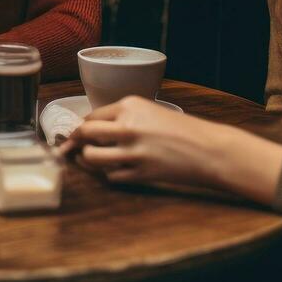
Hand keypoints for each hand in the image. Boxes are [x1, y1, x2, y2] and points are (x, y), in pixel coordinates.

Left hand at [56, 96, 281, 203]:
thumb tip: (91, 129)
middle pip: (85, 134)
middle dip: (75, 143)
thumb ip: (123, 117)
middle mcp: (128, 126)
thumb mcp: (151, 111)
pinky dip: (109, 175)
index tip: (75, 134)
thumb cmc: (181, 129)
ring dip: (87, 160)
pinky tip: (114, 171)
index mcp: (130, 105)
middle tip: (72, 149)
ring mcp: (132, 151)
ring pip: (92, 157)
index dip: (80, 127)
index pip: (91, 116)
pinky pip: (111, 176)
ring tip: (90, 160)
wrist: (209, 149)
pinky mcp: (140, 173)